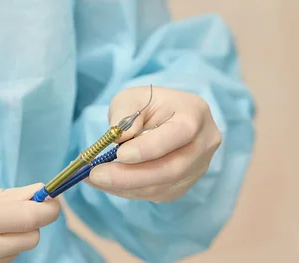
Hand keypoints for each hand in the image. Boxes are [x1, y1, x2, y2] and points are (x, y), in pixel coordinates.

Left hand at [87, 86, 221, 201]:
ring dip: (124, 186)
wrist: (166, 118)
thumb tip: (121, 140)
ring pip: (162, 186)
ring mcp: (197, 168)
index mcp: (195, 114)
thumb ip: (125, 114)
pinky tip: (109, 183)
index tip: (119, 154)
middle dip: (130, 175)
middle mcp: (203, 144)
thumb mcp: (132, 97)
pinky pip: (156, 193)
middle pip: (172, 168)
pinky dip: (129, 190)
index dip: (150, 148)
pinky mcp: (184, 185)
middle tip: (96, 174)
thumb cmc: (148, 105)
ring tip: (94, 178)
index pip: (179, 134)